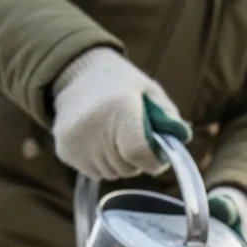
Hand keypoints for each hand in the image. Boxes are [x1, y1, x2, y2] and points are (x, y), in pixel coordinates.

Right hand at [52, 47, 190, 179]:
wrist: (76, 73)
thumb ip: (169, 118)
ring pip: (111, 173)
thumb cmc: (121, 85)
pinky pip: (93, 172)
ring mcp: (77, 140)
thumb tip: (181, 139)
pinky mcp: (64, 150)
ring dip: (118, 162)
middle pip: (128, 168)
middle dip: (137, 160)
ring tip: (112, 135)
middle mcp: (95, 126)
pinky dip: (100, 163)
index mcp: (120, 108)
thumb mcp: (150, 91)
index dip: (152, 160)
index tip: (155, 155)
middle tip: (131, 136)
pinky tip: (97, 140)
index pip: (139, 153)